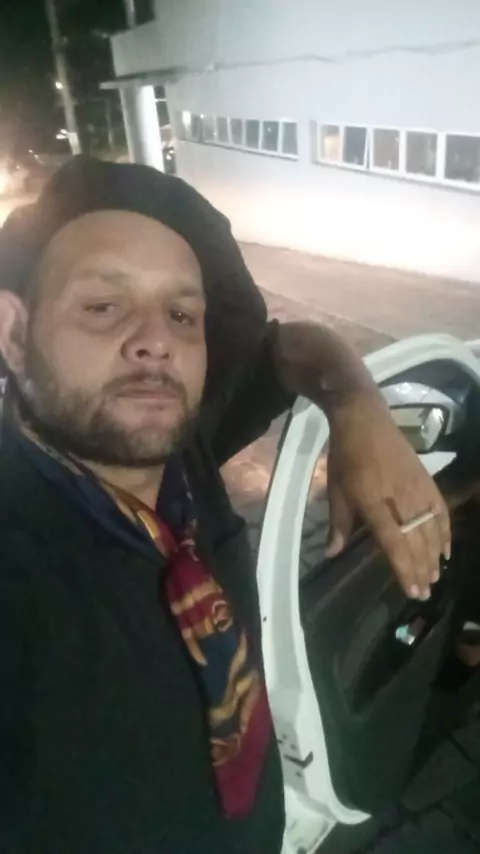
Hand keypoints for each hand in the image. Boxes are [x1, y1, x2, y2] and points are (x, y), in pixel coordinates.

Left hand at [326, 394, 450, 599]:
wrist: (364, 420)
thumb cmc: (346, 457)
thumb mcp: (335, 491)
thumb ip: (338, 524)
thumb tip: (331, 553)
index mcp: (375, 504)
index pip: (394, 544)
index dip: (404, 570)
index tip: (411, 591)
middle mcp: (401, 500)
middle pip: (416, 542)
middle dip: (421, 570)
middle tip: (425, 593)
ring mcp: (417, 489)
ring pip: (431, 530)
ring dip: (434, 556)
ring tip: (434, 576)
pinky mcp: (427, 480)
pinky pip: (441, 511)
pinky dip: (445, 531)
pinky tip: (445, 548)